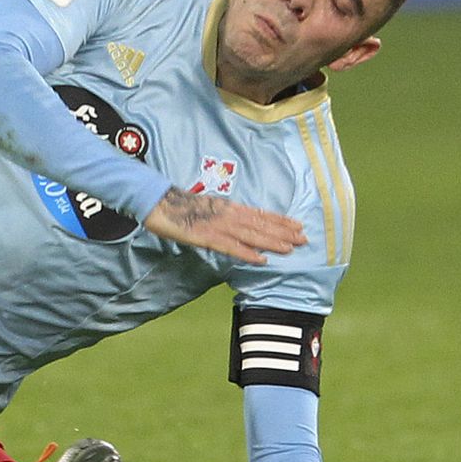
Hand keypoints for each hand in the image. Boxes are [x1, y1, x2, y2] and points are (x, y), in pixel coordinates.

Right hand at [142, 187, 305, 264]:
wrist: (156, 202)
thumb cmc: (177, 206)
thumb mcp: (205, 208)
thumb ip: (222, 215)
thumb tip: (236, 223)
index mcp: (227, 207)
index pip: (259, 214)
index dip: (279, 220)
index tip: (297, 225)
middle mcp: (227, 214)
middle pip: (260, 224)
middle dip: (283, 232)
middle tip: (304, 239)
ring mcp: (217, 225)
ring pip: (250, 235)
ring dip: (271, 242)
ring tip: (290, 248)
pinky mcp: (205, 236)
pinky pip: (230, 246)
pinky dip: (246, 253)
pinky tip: (260, 260)